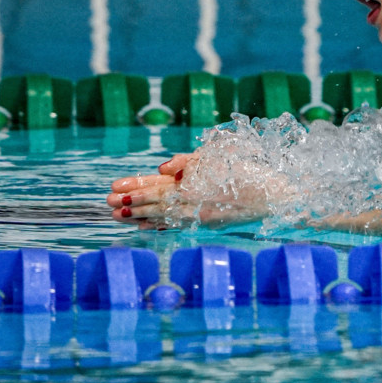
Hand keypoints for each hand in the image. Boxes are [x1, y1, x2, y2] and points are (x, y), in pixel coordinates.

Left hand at [107, 152, 273, 228]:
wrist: (275, 199)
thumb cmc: (250, 172)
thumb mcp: (221, 156)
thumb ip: (189, 160)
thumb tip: (162, 169)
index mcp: (194, 183)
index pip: (157, 184)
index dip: (134, 186)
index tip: (113, 187)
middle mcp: (193, 201)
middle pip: (155, 200)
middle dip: (130, 201)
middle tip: (106, 202)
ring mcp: (198, 215)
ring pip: (161, 214)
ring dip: (138, 215)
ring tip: (117, 216)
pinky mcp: (206, 224)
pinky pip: (176, 224)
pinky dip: (158, 225)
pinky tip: (144, 226)